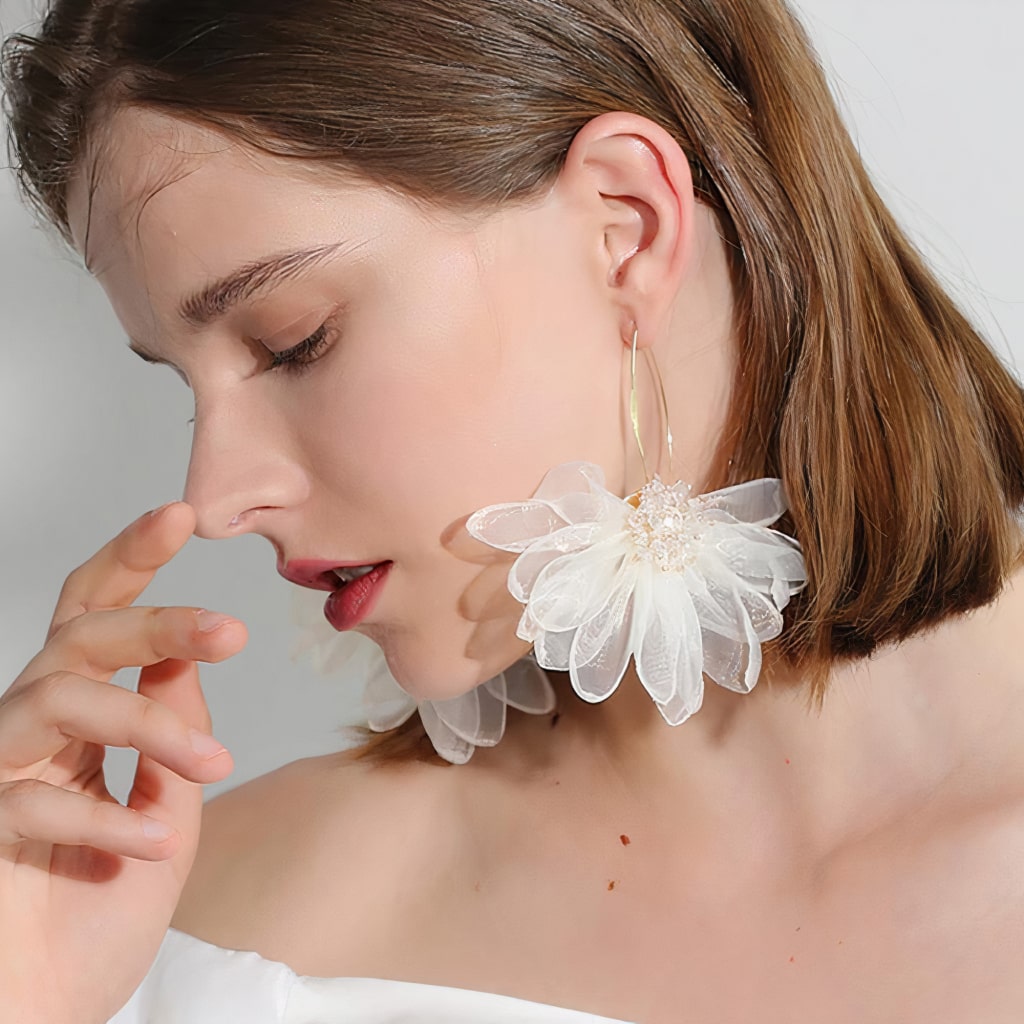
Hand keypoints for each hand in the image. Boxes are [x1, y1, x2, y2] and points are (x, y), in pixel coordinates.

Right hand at [0, 502, 246, 1023]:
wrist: (51, 1011)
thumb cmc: (106, 908)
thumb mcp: (169, 810)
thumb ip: (172, 732)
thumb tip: (186, 658)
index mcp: (83, 718)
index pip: (98, 618)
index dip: (131, 560)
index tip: (180, 513)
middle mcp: (35, 729)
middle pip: (78, 636)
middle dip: (153, 620)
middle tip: (230, 630)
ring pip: (59, 697)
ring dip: (148, 727)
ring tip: (212, 767)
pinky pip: (33, 797)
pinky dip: (104, 821)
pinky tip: (151, 846)